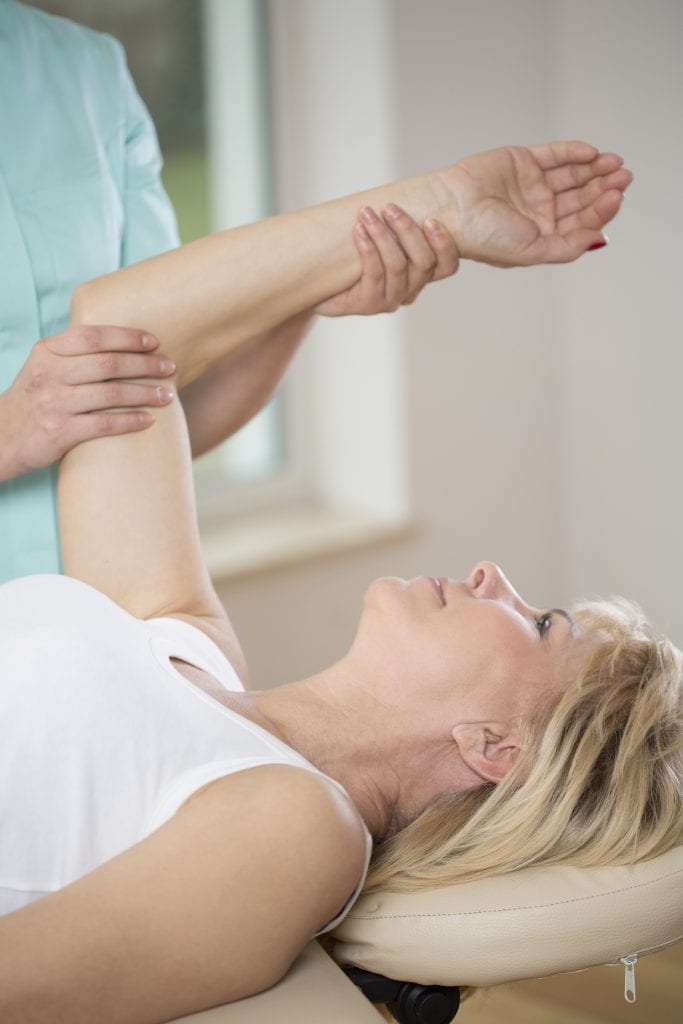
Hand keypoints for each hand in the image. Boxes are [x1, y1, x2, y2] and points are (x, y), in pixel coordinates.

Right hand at [0, 326, 175, 480]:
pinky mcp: (59, 432)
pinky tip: (149, 420)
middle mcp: (49, 374)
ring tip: (168, 396)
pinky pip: (104, 424)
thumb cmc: (34, 399)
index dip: (128, 337)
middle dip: (145, 365)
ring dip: (145, 394)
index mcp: (47, 351)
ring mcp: (53, 403)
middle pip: (108, 364)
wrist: (1, 437)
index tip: (154, 341)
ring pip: (111, 394)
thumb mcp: (44, 367)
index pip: (94, 336)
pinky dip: (131, 421)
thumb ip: (74, 353)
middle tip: (170, 368)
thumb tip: (124, 341)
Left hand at [315, 204, 458, 315]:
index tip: (430, 219)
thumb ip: (397, 222)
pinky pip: (374, 274)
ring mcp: (390, 300)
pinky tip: (358, 230)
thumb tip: (411, 188)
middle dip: (407, 230)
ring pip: (398, 265)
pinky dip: (368, 248)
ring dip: (382, 235)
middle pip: (423, 262)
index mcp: (420, 275)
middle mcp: (409, 290)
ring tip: (366, 213)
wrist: (319, 280)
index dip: (444, 244)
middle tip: (389, 208)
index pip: (447, 266)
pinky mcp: (369, 305)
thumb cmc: (352, 255)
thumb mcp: (382, 234)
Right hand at [435, 140, 632, 265]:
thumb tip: (599, 239)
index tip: (615, 197)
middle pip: (581, 197)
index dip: (601, 209)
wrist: (450, 210)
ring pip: (573, 175)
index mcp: (540, 235)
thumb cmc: (482, 237)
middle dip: (604, 187)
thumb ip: (567, 247)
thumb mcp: (531, 251)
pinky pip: (554, 154)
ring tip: (614, 164)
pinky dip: (574, 152)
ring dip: (595, 169)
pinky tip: (591, 153)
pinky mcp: (522, 161)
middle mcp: (538, 210)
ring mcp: (531, 185)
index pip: (580, 222)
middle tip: (623, 177)